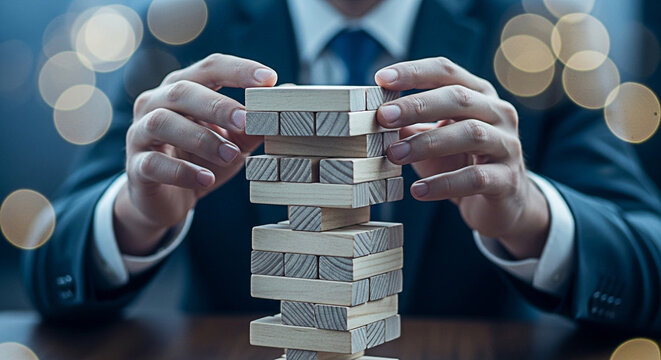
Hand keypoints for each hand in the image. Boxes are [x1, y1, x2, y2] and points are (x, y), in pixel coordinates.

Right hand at [115, 54, 276, 254]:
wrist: (166, 199)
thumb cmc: (201, 158)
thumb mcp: (233, 140)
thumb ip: (256, 123)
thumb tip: (292, 97)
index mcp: (183, 88)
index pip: (210, 67)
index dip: (239, 70)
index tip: (270, 79)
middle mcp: (156, 103)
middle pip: (183, 91)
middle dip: (218, 105)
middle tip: (248, 119)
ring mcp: (141, 133)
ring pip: (163, 123)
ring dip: (201, 138)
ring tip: (232, 155)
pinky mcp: (136, 166)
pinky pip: (154, 164)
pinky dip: (182, 171)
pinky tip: (206, 179)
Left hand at [374, 57, 548, 258]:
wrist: (501, 204)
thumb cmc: (460, 163)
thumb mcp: (432, 140)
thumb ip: (409, 125)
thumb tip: (373, 115)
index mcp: (478, 94)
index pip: (446, 72)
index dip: (414, 72)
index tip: (380, 78)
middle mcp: (498, 113)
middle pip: (459, 98)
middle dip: (417, 105)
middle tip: (383, 116)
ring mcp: (507, 145)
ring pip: (470, 134)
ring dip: (427, 143)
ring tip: (394, 155)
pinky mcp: (508, 179)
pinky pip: (475, 178)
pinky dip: (444, 184)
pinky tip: (418, 191)